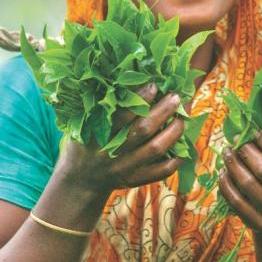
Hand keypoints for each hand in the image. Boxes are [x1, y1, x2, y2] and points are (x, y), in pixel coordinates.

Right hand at [58, 84, 185, 194]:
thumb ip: (99, 109)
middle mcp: (111, 152)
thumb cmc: (83, 144)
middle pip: (143, 130)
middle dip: (163, 111)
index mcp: (97, 135)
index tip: (154, 85)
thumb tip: (125, 80)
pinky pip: (159, 172)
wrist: (79, 180)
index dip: (140, 99)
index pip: (122, 114)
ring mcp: (123, 168)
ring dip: (173, 132)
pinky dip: (174, 161)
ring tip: (182, 118)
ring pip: (155, 149)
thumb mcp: (82, 126)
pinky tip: (182, 150)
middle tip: (175, 97)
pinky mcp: (133, 180)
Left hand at [218, 130, 261, 233]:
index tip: (255, 133)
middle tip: (238, 141)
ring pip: (247, 184)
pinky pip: (236, 200)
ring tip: (227, 153)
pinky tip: (223, 173)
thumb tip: (251, 128)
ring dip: (232, 164)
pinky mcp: (258, 224)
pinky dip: (226, 183)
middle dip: (247, 151)